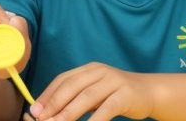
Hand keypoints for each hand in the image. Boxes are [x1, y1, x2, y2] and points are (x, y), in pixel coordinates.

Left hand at [29, 62, 153, 120]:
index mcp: (88, 69)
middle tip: (42, 119)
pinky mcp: (126, 94)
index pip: (62, 79)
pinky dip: (95, 119)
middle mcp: (99, 72)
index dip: (47, 94)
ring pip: (86, 97)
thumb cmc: (117, 95)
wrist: (150, 92)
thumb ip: (76, 97)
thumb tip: (48, 111)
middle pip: (71, 86)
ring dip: (69, 113)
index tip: (35, 110)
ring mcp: (114, 81)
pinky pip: (107, 108)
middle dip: (54, 103)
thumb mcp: (95, 92)